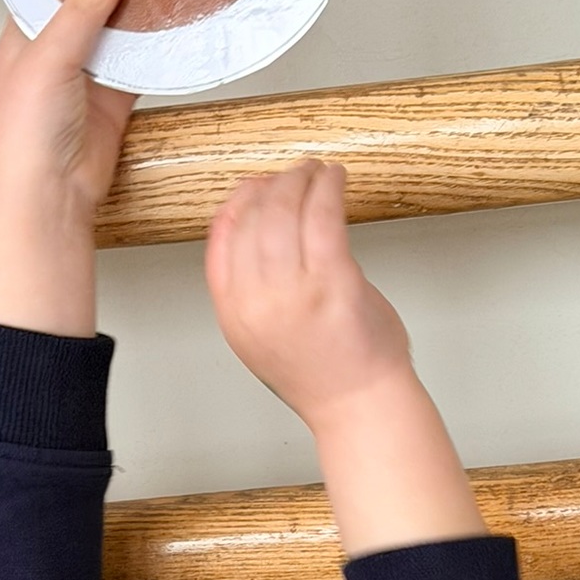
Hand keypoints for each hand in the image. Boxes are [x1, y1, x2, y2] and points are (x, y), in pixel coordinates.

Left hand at [0, 0, 135, 334]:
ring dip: (137, 9)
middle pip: (87, 1)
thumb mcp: (48, 58)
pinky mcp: (113, 100)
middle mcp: (53, 51)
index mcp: (23, 34)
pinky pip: (139, 63)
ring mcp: (85, 76)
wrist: (49, 199)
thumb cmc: (24, 138)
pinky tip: (173, 20)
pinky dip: (155, 45)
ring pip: (116, 30)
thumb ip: (80, 10)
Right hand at [207, 161, 484, 556]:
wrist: (358, 407)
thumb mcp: (263, 335)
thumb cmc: (323, 372)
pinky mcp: (333, 283)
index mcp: (233, 315)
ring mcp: (293, 293)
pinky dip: (328, 189)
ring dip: (301, 180)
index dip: (239, 202)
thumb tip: (260, 226)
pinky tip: (336, 179)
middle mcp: (255, 303)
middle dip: (274, 184)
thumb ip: (253, 290)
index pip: (221, 238)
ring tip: (318, 172)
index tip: (258, 186)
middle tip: (297, 173)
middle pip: (251, 218)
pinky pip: (323, 216)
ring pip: (284, 211)